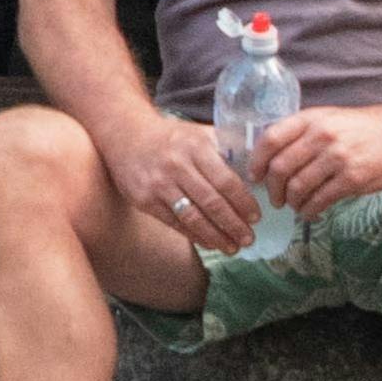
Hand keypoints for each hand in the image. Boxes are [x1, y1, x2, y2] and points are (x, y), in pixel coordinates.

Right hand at [116, 109, 261, 252]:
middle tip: (248, 239)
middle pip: (212, 203)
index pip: (226, 180)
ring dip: (216, 236)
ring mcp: (159, 185)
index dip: (243, 203)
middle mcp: (177, 166)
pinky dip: (195, 235)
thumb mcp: (198, 134)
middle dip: (233, 225)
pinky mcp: (145, 200)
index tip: (255, 217)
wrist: (125, 136)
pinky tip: (210, 242)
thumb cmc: (170, 137)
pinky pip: (175, 223)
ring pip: (193, 218)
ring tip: (232, 247)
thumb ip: (225, 148)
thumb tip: (256, 169)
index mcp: (196, 147)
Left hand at [265, 101, 381, 214]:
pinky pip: (319, 200)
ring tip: (295, 206)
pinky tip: (311, 212)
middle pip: (280, 168)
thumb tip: (272, 160)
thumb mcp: (329, 119)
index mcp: (311, 119)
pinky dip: (309, 211)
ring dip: (291, 203)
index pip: (270, 139)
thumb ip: (302, 134)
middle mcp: (321, 136)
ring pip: (297, 188)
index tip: (256, 176)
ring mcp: (337, 157)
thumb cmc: (362, 128)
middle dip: (273, 190)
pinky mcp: (352, 178)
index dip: (257, 162)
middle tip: (275, 199)